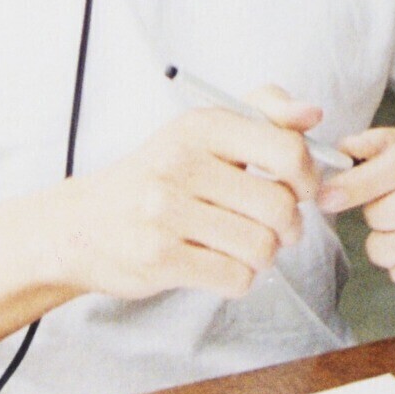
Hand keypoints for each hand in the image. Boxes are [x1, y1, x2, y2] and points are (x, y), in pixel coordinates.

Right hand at [41, 100, 322, 303]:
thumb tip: (312, 114)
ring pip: (261, 247)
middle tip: (276, 228)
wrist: (82, 225)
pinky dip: (239, 278)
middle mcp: (181, 164)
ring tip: (243, 246)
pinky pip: (235, 279)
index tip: (299, 188)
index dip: (308, 177)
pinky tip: (220, 265)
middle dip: (289, 226)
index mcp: (200, 126)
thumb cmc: (156, 177)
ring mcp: (166, 213)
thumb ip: (262, 114)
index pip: (287, 150)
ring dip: (263, 255)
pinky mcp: (159, 258)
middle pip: (279, 207)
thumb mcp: (201, 133)